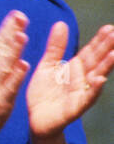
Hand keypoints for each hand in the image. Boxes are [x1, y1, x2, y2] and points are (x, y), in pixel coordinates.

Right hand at [0, 11, 29, 143]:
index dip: (5, 28)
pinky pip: (9, 87)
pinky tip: (24, 65)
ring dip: (12, 50)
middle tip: (20, 16)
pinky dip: (15, 76)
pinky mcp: (0, 100)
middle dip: (10, 32)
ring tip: (22, 35)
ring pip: (4, 65)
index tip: (16, 12)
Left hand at [26, 21, 113, 139]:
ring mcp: (81, 93)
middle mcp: (82, 79)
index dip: (99, 41)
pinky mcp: (75, 107)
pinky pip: (86, 98)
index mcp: (76, 68)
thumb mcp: (47, 66)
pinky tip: (100, 79)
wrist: (36, 119)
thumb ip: (56, 47)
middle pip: (96, 62)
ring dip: (106, 66)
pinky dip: (94, 89)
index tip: (109, 27)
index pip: (90, 52)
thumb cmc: (44, 93)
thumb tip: (61, 23)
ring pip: (96, 77)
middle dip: (107, 49)